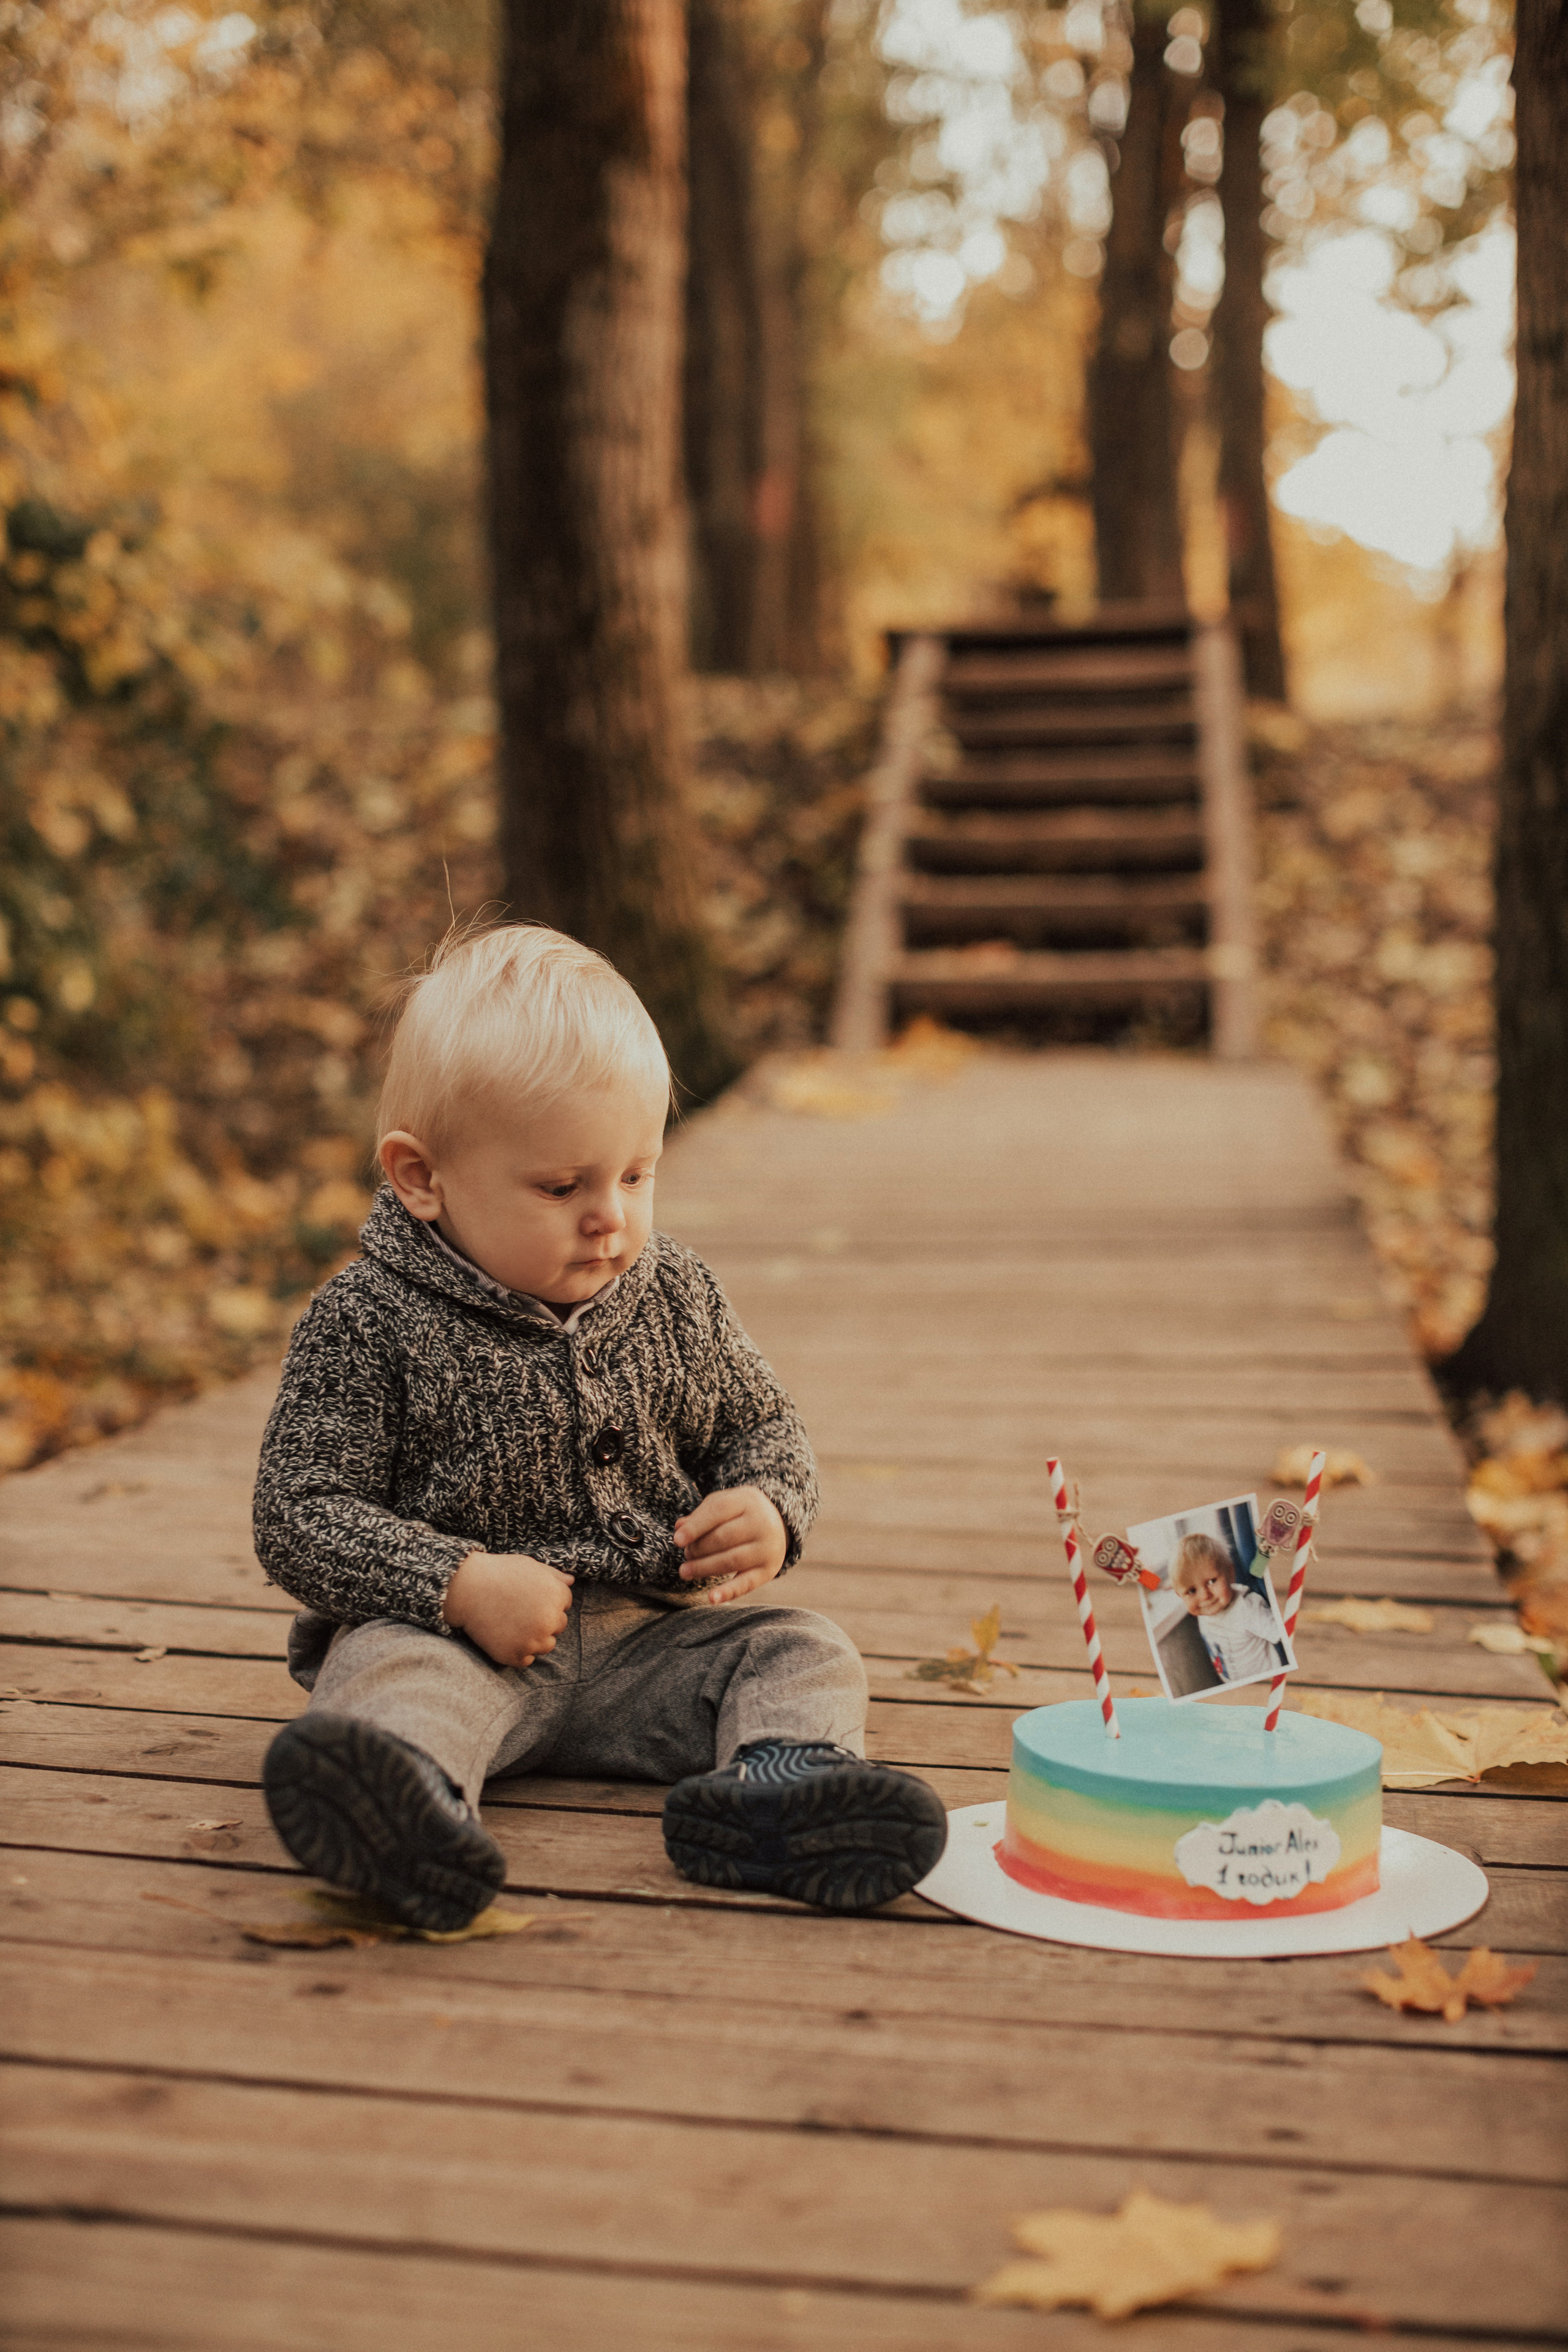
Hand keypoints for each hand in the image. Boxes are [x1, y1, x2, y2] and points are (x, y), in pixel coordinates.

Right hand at [441, 1551, 573, 1667]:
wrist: (467, 1588)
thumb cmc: (499, 1572)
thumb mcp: (531, 1566)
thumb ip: (554, 1575)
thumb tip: (571, 1581)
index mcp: (557, 1597)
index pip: (564, 1606)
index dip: (546, 1601)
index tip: (528, 1597)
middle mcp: (549, 1620)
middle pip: (557, 1627)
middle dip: (543, 1620)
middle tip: (519, 1611)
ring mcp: (532, 1640)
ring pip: (545, 1646)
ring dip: (534, 1639)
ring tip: (513, 1624)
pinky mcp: (514, 1655)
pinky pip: (526, 1660)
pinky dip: (518, 1652)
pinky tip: (505, 1637)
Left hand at [674, 1486, 787, 1604]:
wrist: (778, 1522)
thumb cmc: (740, 1513)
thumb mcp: (723, 1504)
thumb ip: (701, 1515)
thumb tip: (679, 1527)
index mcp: (747, 1501)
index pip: (718, 1511)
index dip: (696, 1526)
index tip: (677, 1540)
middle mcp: (761, 1523)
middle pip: (723, 1538)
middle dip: (698, 1549)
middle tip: (686, 1554)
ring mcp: (767, 1548)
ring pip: (731, 1561)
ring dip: (704, 1568)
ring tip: (685, 1571)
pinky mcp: (769, 1570)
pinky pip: (747, 1583)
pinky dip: (729, 1592)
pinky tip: (711, 1598)